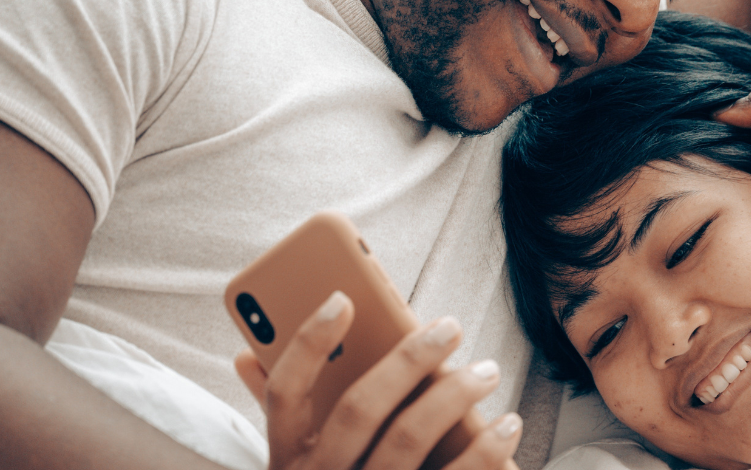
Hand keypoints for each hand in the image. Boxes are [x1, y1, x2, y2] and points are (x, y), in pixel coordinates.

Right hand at [235, 292, 522, 469]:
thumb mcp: (295, 467)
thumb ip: (277, 413)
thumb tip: (244, 353)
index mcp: (287, 462)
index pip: (285, 393)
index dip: (307, 341)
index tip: (344, 297)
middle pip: (359, 408)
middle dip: (408, 359)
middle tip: (450, 326)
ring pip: (408, 442)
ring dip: (454, 398)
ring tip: (487, 371)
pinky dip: (484, 454)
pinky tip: (507, 427)